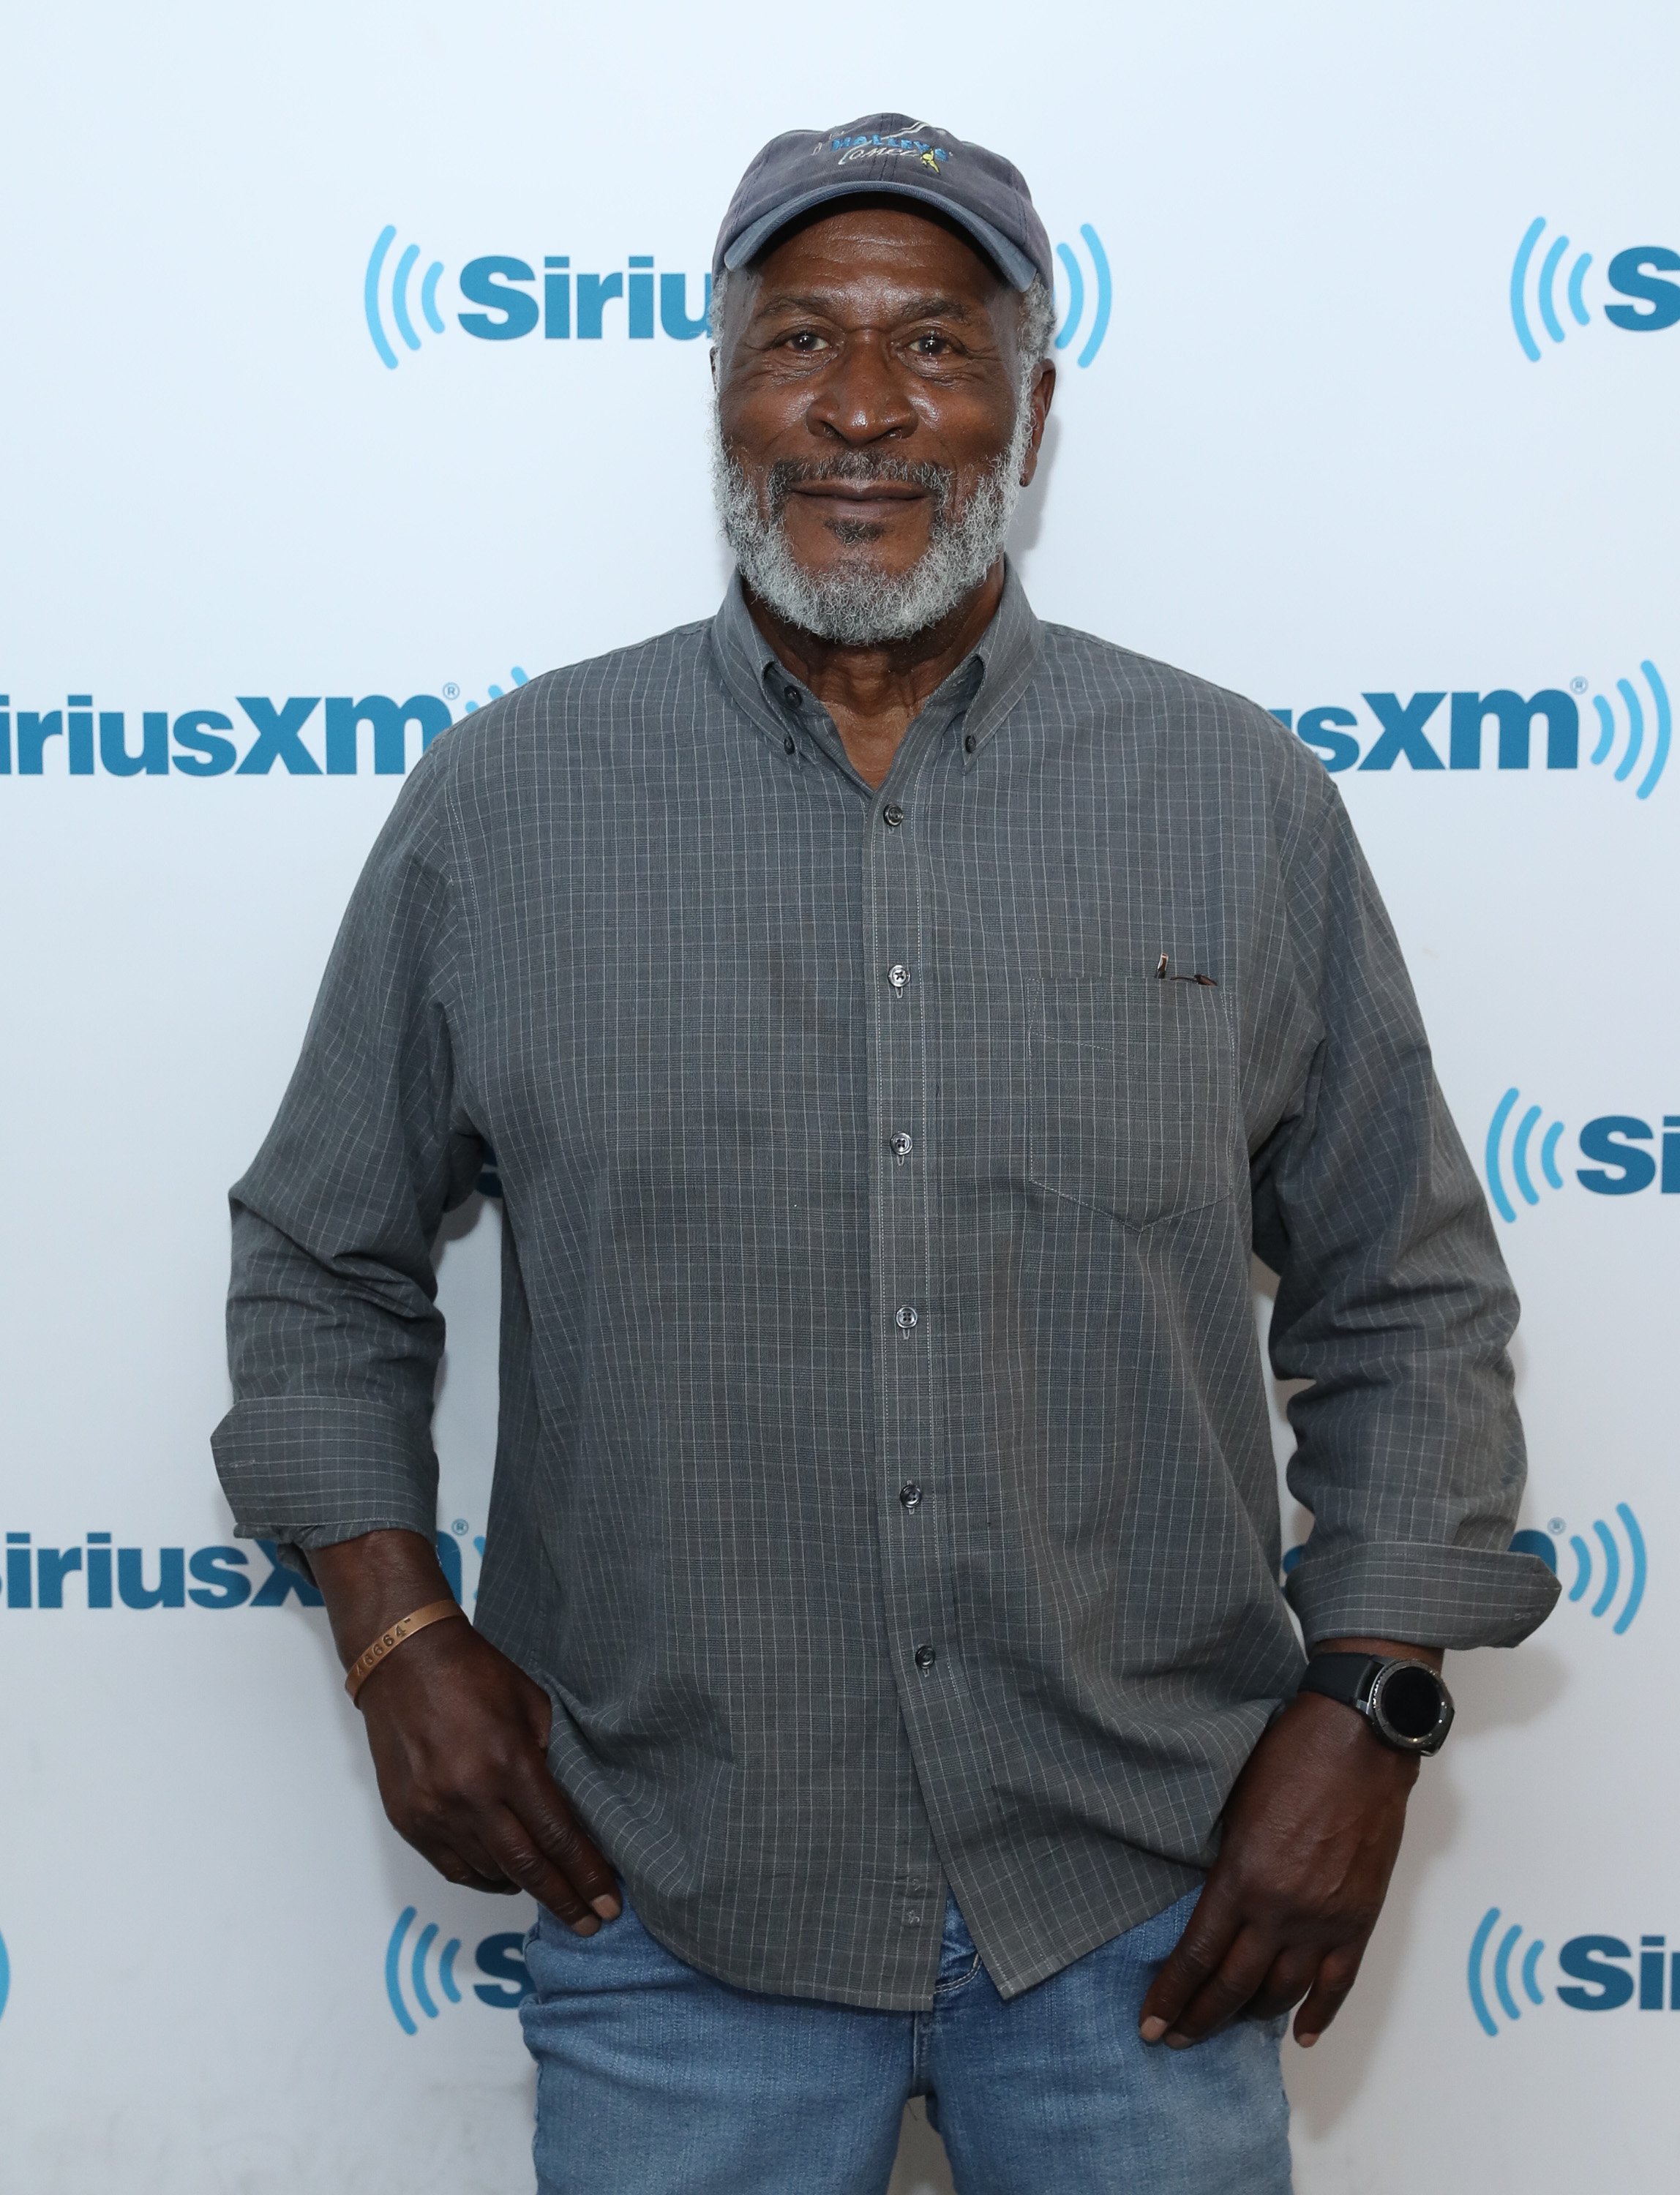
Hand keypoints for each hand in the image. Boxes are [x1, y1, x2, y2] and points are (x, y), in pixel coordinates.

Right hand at [310, 1530, 620, 1934]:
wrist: (403, 1660)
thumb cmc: (474, 1674)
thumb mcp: (531, 1704)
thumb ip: (552, 1756)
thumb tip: (573, 1804)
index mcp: (508, 1762)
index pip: (557, 1835)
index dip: (586, 1874)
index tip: (608, 1902)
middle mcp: (469, 1796)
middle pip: (527, 1866)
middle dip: (564, 1899)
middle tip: (591, 1922)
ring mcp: (434, 1812)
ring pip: (490, 1872)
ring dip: (526, 1889)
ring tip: (554, 1896)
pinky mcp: (409, 1820)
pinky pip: (454, 1868)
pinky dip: (484, 1879)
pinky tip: (506, 1879)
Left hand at [1138, 1640, 1438, 2049]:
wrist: (1359, 1739)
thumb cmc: (1290, 1755)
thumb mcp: (1235, 1806)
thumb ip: (1224, 1863)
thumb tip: (1210, 1903)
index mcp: (1241, 1876)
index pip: (1197, 1956)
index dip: (1171, 1995)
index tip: (1151, 2024)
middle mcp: (1281, 1909)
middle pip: (1234, 1985)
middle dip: (1200, 2018)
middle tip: (1177, 2039)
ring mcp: (1324, 1919)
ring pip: (1282, 1992)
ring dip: (1251, 2017)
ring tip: (1228, 2027)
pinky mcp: (1359, 1918)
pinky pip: (1338, 1983)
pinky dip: (1319, 2014)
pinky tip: (1299, 2034)